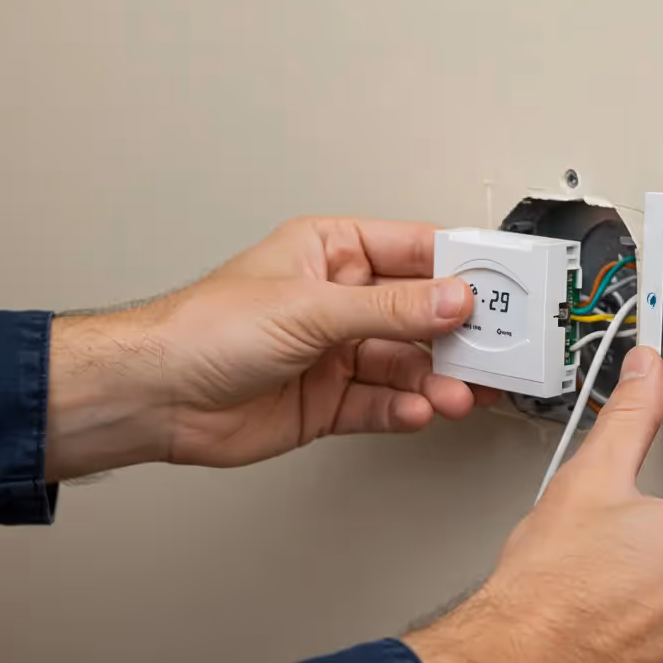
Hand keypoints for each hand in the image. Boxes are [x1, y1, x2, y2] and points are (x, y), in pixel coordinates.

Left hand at [45, 217, 497, 479]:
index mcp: (332, 252)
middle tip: (499, 350)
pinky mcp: (330, 402)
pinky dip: (406, 409)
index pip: (415, 251)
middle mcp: (338, 300)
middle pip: (420, 313)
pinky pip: (383, 404)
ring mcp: (336, 353)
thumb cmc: (204, 329)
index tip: (505, 284)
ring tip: (460, 392)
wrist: (156, 397)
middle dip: (459, 334)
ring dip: (437, 379)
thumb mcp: (310, 308)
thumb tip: (452, 300)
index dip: (462, 268)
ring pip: (407, 364)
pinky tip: (421, 411)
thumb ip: (390, 309)